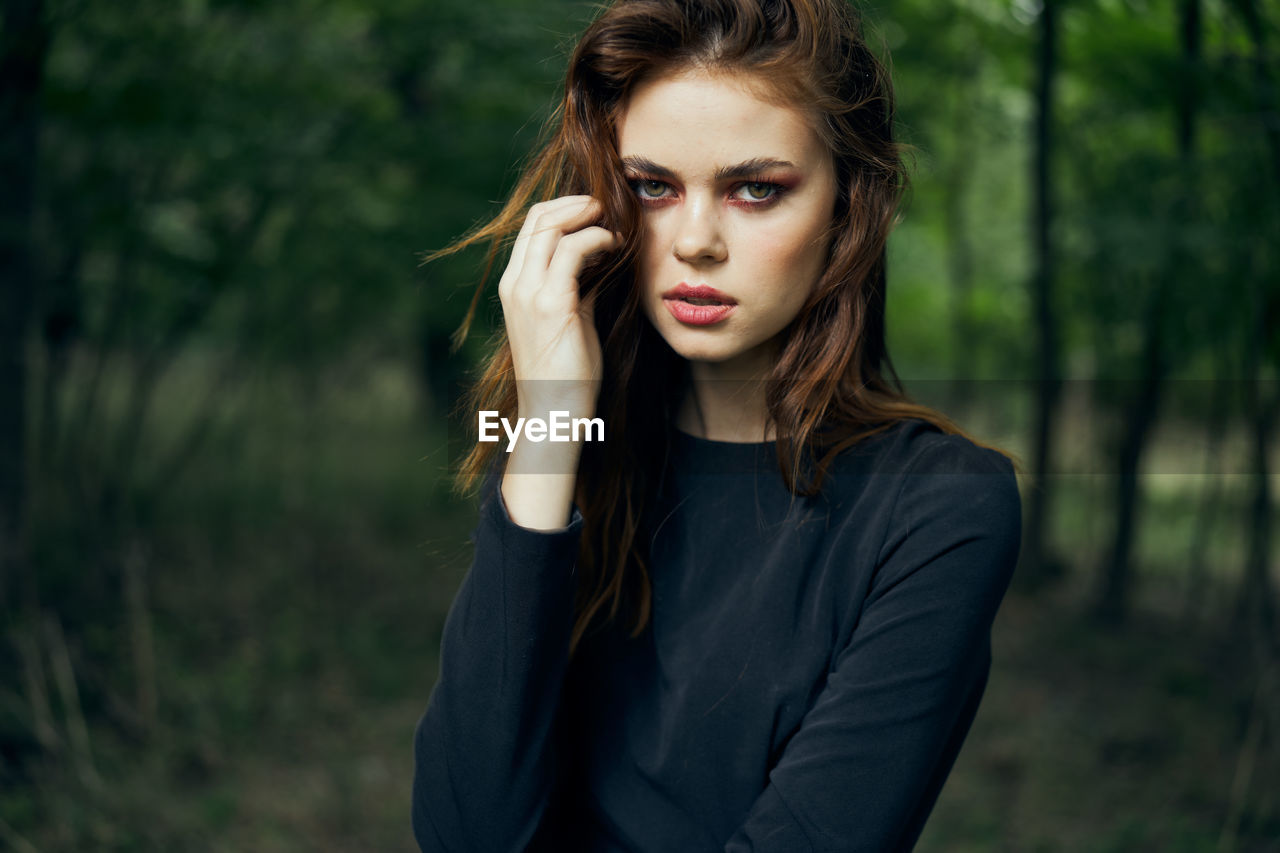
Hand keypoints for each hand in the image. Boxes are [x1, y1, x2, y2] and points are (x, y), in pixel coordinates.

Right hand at [498, 196, 618, 418]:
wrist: (555, 411)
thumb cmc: (566, 371)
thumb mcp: (570, 318)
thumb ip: (578, 287)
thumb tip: (600, 262)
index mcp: (514, 286)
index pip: (531, 228)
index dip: (562, 209)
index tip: (592, 212)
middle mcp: (515, 284)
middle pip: (539, 218)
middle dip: (575, 204)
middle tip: (604, 207)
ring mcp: (529, 292)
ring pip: (553, 227)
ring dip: (587, 217)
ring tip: (613, 227)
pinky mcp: (552, 303)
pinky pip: (574, 251)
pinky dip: (597, 239)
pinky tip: (613, 247)